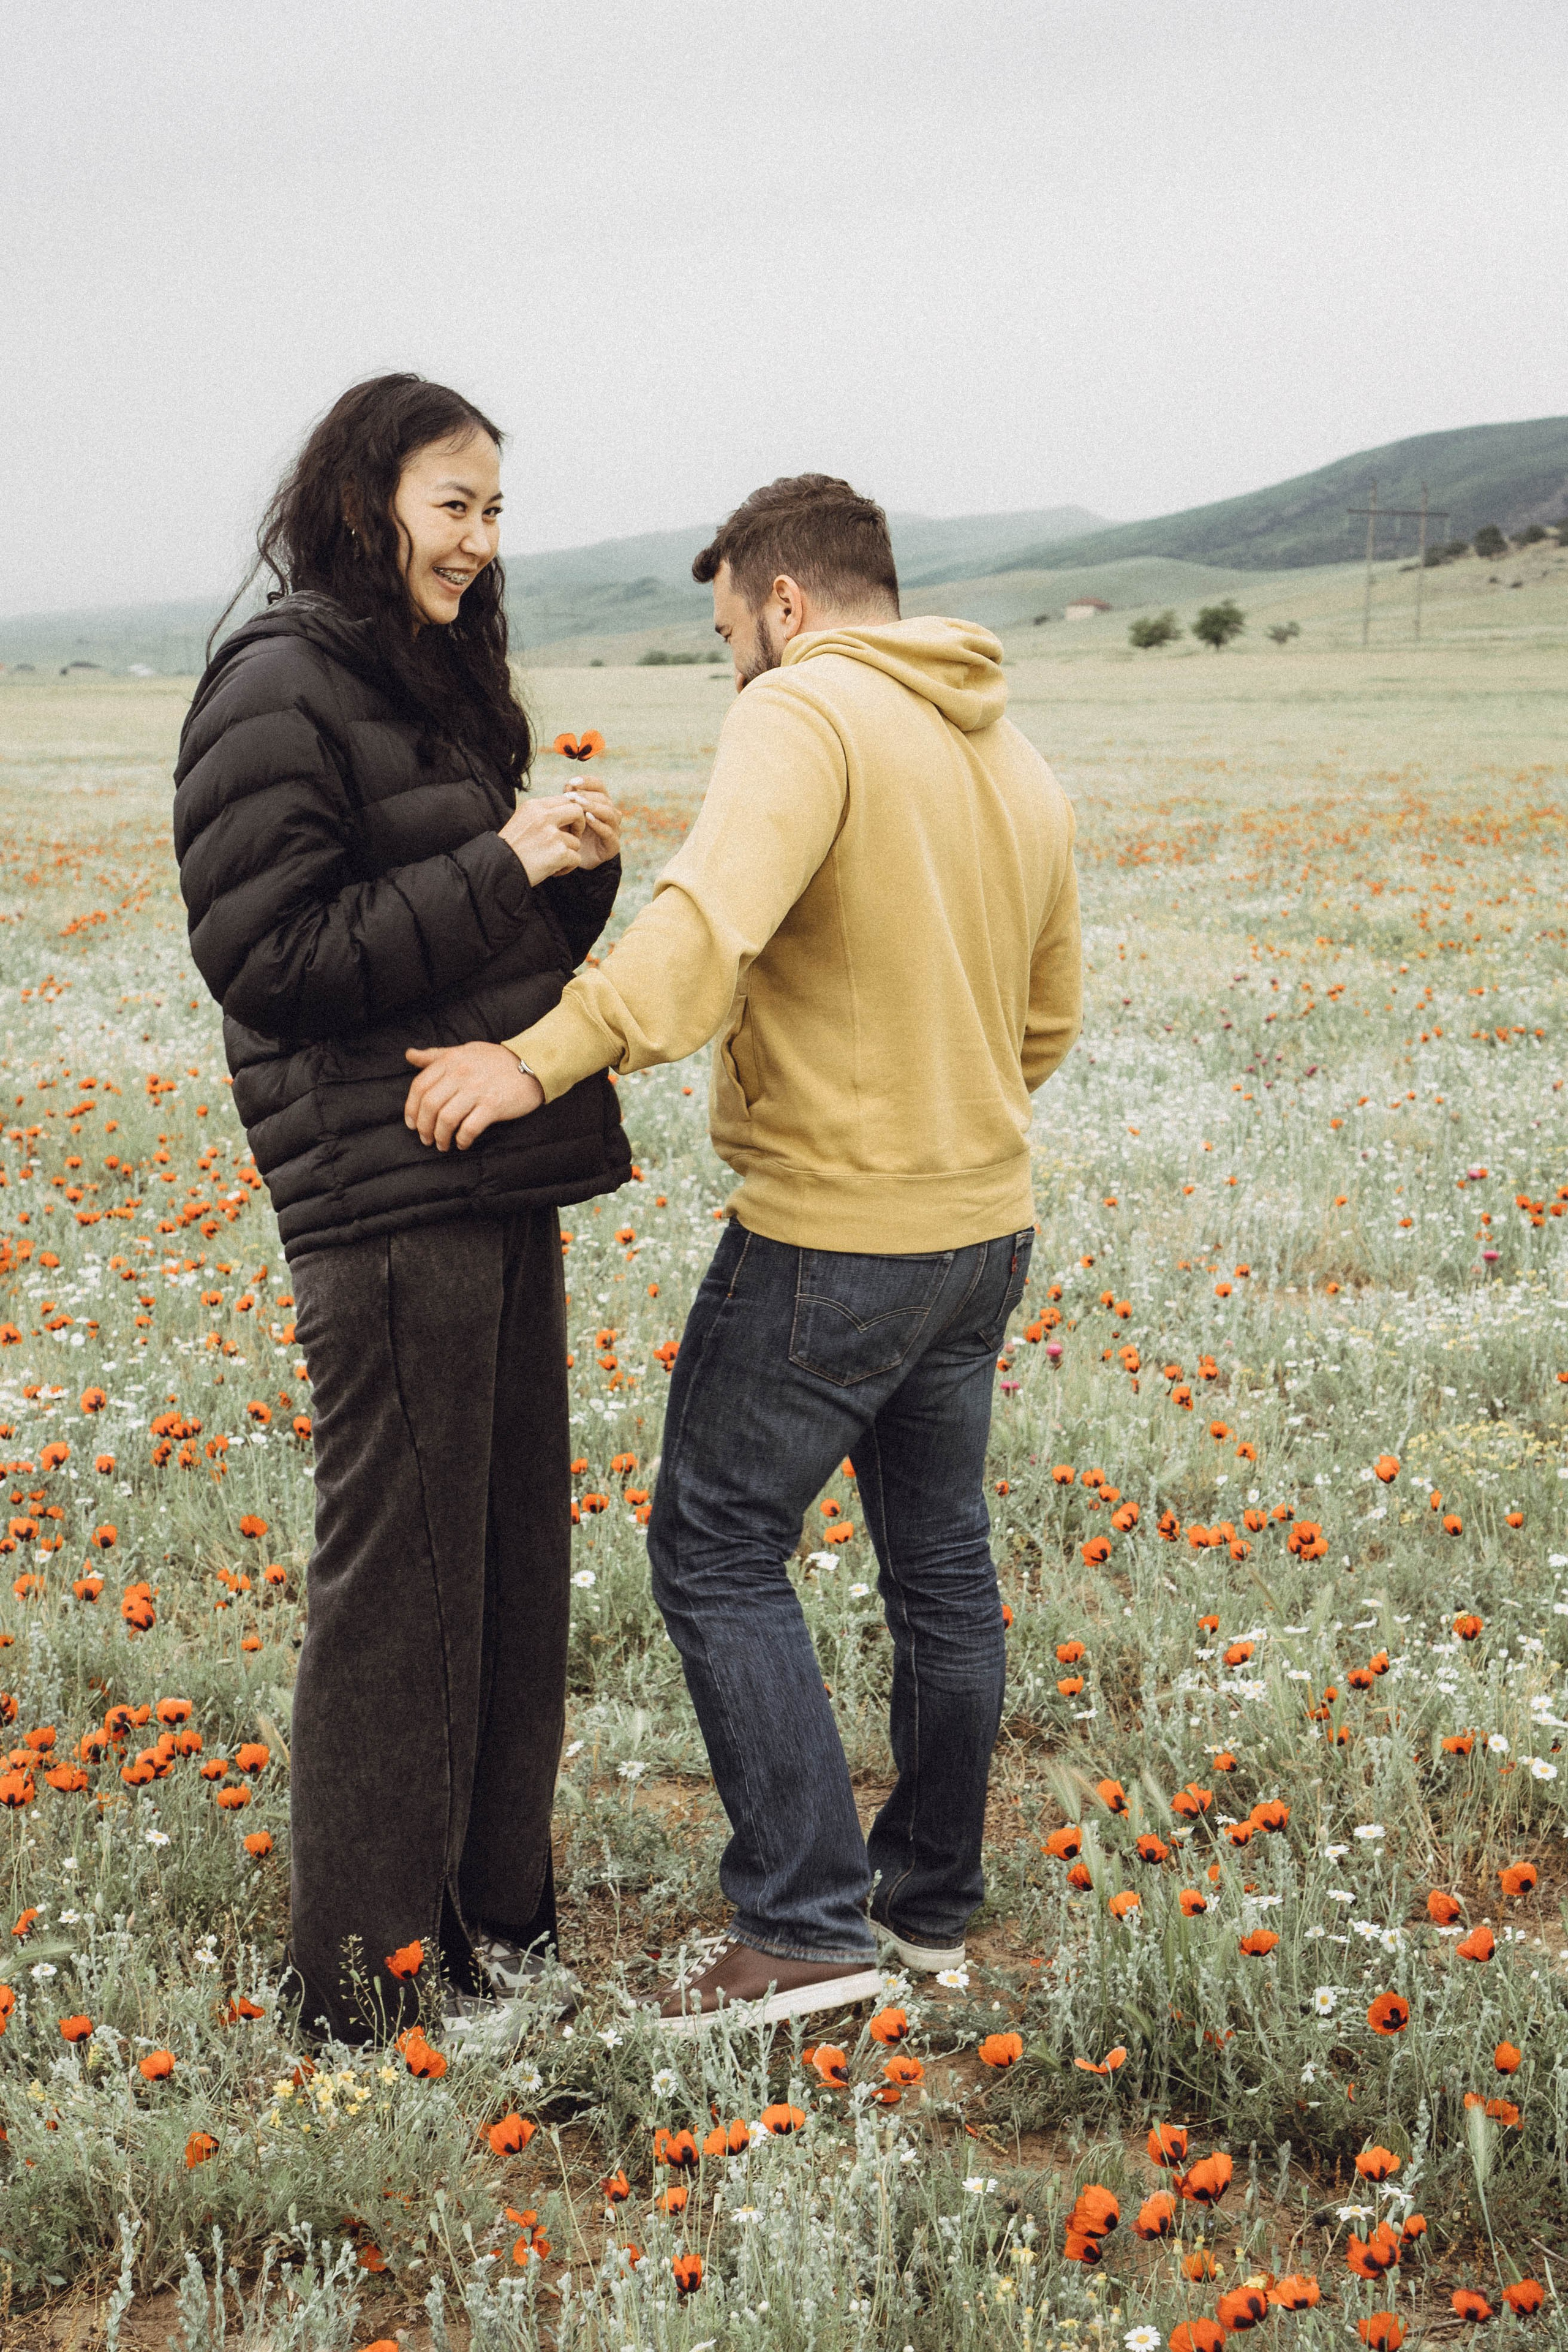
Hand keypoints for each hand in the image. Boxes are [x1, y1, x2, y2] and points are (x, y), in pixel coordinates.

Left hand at [404, 1043, 544, 1149]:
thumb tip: (409, 1055)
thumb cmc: (496, 1059)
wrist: (533, 1063)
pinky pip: (469, 1128)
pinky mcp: (493, 1105)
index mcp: (451, 1060)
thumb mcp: (464, 1051)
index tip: (412, 1123)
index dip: (411, 1108)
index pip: (420, 1086)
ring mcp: (477, 1090)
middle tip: (426, 1139)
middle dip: (424, 1127)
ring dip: (440, 1137)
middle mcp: (461, 1074)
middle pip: (430, 1105)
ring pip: (446, 1119)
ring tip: (442, 1145)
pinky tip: (462, 1144)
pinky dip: (462, 1140)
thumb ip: (435, 1055)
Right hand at [499, 794, 585, 882]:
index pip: (564, 800)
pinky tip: (553, 871)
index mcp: (534, 806)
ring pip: (576, 841)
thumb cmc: (510, 848)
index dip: (570, 813)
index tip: (566, 825)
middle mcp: (544, 816)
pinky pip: (576, 859)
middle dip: (579, 825)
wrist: (498, 868)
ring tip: (552, 861)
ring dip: (568, 853)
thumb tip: (566, 816)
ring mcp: (552, 834)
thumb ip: (542, 815)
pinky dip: (567, 867)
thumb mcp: (522, 821)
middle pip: (577, 811)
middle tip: (571, 838)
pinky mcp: (559, 853)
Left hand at [564, 779, 622, 869]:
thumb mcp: (567, 815)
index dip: (587, 782)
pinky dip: (598, 824)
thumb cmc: (571, 833)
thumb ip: (569, 800)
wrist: (576, 860)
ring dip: (593, 807)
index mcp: (601, 803)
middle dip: (586, 795)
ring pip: (609, 813)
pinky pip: (608, 832)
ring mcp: (614, 829)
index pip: (599, 786)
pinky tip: (587, 819)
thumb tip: (569, 785)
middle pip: (604, 798)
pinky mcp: (613, 845)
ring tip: (578, 804)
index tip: (572, 782)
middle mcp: (611, 814)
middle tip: (570, 796)